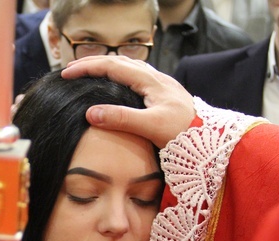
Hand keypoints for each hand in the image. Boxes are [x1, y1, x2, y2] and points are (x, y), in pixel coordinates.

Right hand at [61, 55, 195, 147]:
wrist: (212, 141)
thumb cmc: (185, 134)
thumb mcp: (151, 127)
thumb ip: (121, 118)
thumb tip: (90, 113)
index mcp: (150, 81)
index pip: (111, 66)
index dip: (87, 68)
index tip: (66, 74)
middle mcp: (155, 78)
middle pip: (118, 62)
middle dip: (93, 63)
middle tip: (71, 71)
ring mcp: (161, 85)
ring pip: (129, 68)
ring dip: (106, 68)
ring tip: (89, 75)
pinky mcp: (164, 95)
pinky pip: (136, 77)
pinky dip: (119, 77)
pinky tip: (116, 87)